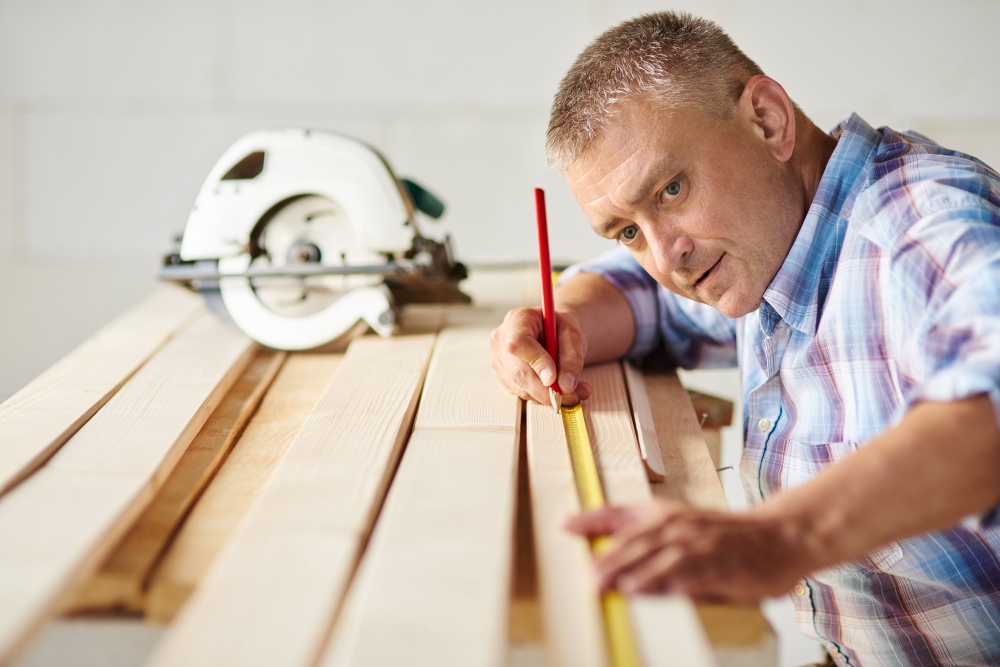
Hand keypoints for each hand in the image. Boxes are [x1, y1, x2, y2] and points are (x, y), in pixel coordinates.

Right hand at [490, 307, 590, 405]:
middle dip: (546, 390)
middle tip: (572, 395)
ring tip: (576, 391)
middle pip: (518, 372)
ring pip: (522, 387)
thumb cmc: (561, 329)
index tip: (553, 378)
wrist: (553, 333)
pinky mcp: (504, 378)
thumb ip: (571, 358)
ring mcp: (499, 361)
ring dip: (549, 395)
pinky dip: (543, 396)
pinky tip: (559, 389)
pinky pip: (523, 393)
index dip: (536, 362)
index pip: (518, 343)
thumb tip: (565, 385)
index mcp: (517, 319)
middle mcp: (501, 340)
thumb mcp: (573, 336)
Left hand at [565, 500, 815, 603]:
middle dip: (612, 560)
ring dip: (642, 572)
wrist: (779, 533)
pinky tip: (668, 591)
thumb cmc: (725, 534)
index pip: (621, 515)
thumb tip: (607, 551)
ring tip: (619, 586)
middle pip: (640, 542)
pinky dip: (684, 581)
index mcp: (665, 514)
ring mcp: (704, 544)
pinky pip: (702, 572)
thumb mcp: (680, 524)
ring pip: (667, 557)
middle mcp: (680, 525)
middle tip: (589, 577)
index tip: (563, 524)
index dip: (592, 518)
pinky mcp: (727, 564)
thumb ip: (644, 535)